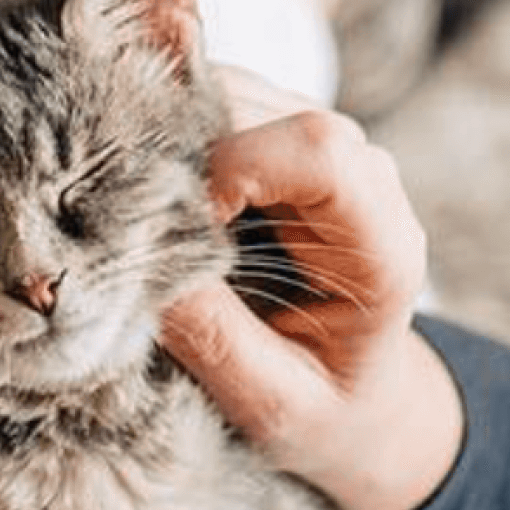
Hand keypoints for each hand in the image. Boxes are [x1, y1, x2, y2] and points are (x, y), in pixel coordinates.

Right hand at [162, 84, 460, 509]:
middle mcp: (359, 176)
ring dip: (157, 149)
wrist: (353, 405)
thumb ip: (215, 339)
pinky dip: (155, 150)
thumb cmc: (321, 414)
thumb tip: (135, 267)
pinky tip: (137, 205)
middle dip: (176, 154)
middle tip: (127, 229)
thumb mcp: (271, 405)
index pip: (321, 152)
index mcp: (382, 246)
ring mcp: (310, 152)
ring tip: (131, 224)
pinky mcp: (267, 147)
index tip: (182, 232)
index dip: (237, 168)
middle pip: (256, 106)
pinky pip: (198, 113)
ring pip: (217, 95)